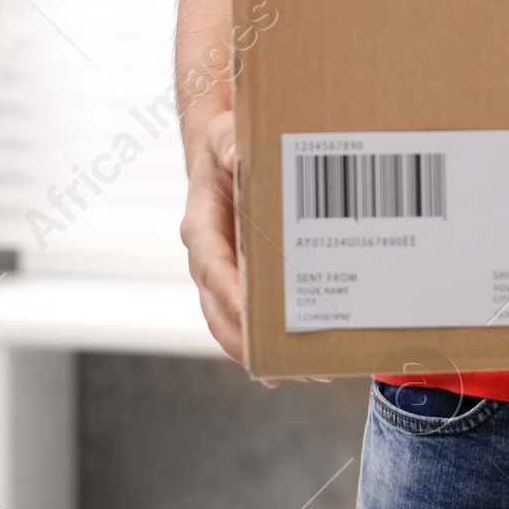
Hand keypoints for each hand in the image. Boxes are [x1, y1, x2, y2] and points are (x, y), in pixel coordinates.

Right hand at [179, 110, 333, 385]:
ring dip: (264, 353)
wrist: (223, 152)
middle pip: (221, 313)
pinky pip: (249, 319)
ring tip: (307, 373)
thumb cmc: (226, 142)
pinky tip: (298, 363)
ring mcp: (223, 277)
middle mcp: (207, 260)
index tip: (254, 319)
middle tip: (291, 364)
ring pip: (234, 326)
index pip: (212, 269)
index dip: (231, 296)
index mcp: (201, 228)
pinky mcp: (242, 283)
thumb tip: (238, 156)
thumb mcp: (225, 134)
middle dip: (251, 343)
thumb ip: (229, 143)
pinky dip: (269, 342)